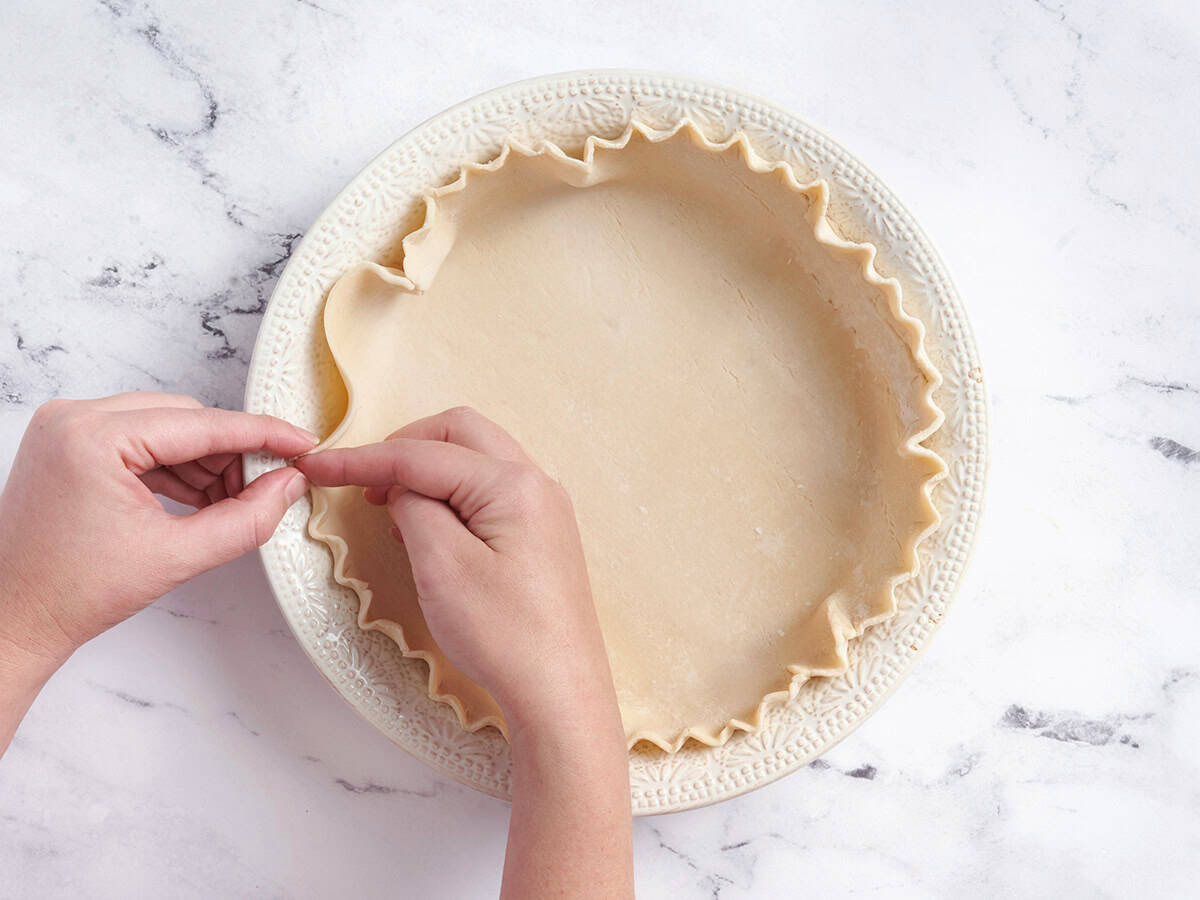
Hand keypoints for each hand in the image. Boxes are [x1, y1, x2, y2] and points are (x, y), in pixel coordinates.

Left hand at [0, 392, 315, 668]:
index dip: (261, 434)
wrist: (13, 618)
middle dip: (230, 454)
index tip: (300, 443)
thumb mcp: (176, 556)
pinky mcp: (69, 443)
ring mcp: (67, 428)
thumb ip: (245, 518)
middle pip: (186, 419)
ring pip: (166, 427)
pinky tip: (199, 499)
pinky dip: (175, 466)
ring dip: (205, 462)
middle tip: (265, 490)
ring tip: (229, 505)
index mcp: (92, 437)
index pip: (201, 424)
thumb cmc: (70, 593)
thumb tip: (288, 485)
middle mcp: (73, 418)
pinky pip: (140, 440)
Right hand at [297, 407, 632, 897]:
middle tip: (364, 482)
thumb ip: (414, 509)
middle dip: (404, 448)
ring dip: (429, 469)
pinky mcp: (544, 535)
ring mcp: (546, 508)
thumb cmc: (505, 636)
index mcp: (514, 484)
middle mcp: (538, 483)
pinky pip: (492, 489)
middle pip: (458, 434)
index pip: (423, 454)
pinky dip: (453, 492)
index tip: (316, 466)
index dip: (362, 458)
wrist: (559, 695)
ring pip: (477, 457)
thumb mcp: (442, 567)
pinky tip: (431, 526)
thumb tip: (403, 487)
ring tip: (393, 508)